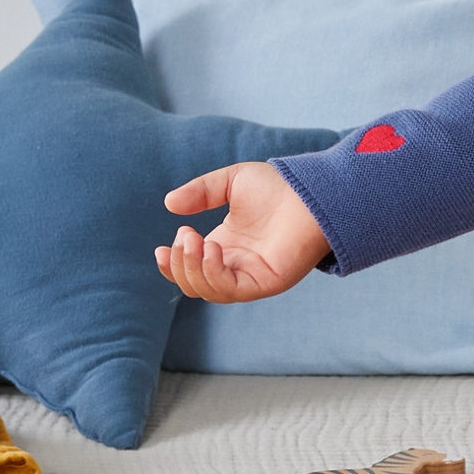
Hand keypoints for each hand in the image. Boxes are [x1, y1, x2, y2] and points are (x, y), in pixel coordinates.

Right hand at [153, 162, 330, 302]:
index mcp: (226, 247)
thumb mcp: (230, 182)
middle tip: (186, 235)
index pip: (190, 270)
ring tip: (195, 239)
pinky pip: (230, 290)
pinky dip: (212, 273)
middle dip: (179, 264)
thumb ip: (200, 192)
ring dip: (192, 267)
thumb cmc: (279, 186)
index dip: (171, 265)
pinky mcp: (266, 282)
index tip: (161, 248)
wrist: (312, 191)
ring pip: (208, 291)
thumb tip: (169, 205)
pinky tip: (211, 249)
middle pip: (194, 285)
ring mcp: (251, 276)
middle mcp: (237, 265)